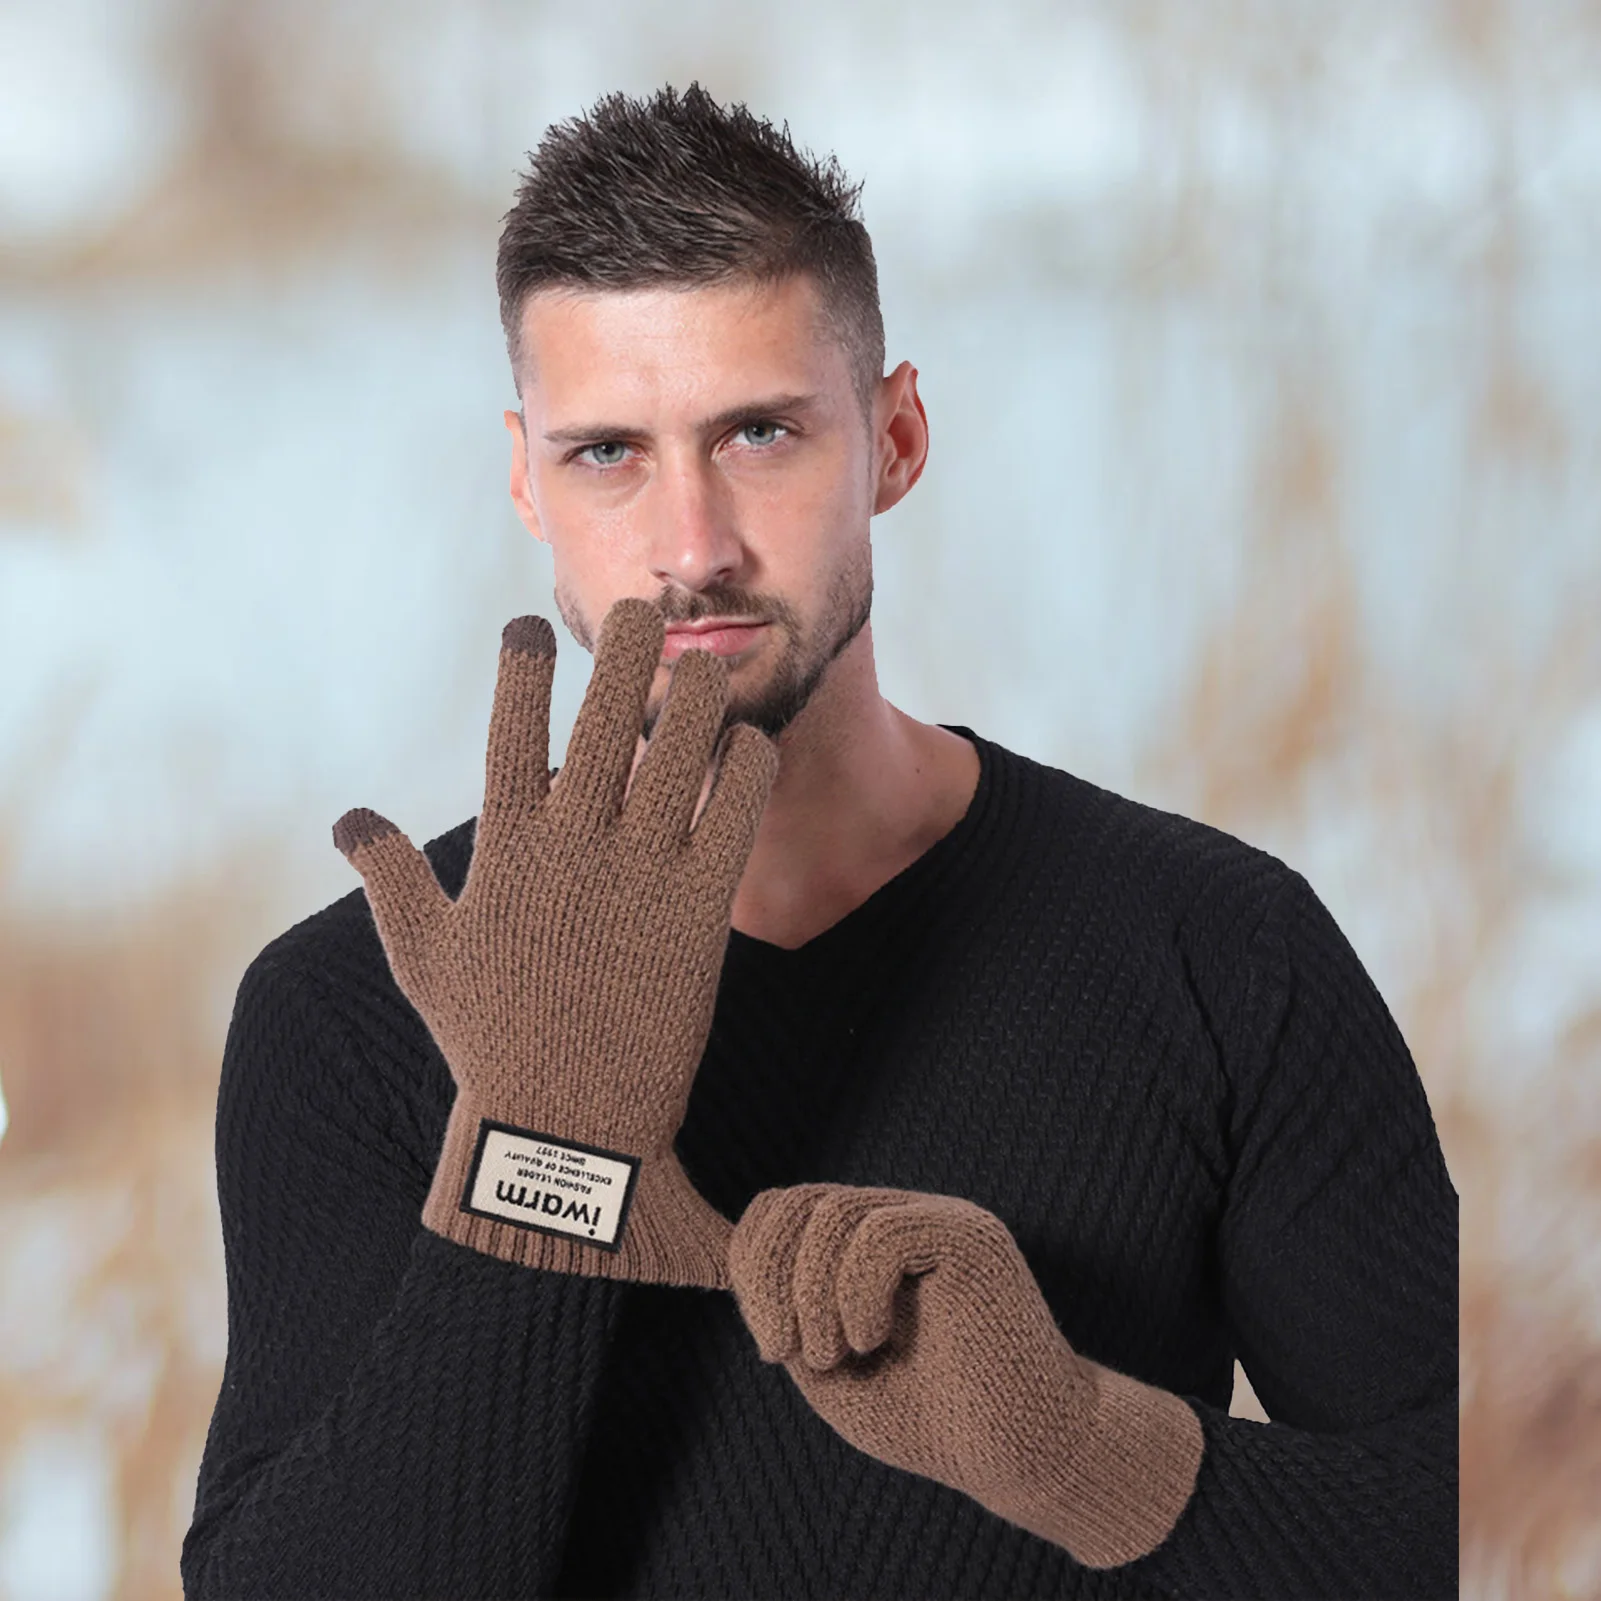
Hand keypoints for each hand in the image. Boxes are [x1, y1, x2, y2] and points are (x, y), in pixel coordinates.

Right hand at [334, 599, 777, 1287]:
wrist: (566, 1136)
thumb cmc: (490, 1043)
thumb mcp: (423, 957)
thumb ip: (389, 877)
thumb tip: (347, 818)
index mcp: (505, 851)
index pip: (508, 734)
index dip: (520, 673)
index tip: (527, 625)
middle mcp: (573, 848)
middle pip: (601, 722)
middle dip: (620, 653)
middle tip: (641, 607)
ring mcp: (640, 875)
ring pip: (674, 753)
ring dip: (695, 698)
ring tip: (708, 661)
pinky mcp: (700, 913)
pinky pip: (731, 816)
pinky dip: (744, 770)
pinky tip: (751, 743)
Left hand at [729, 1183, 1204, 1567]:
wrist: (1019, 1457)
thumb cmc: (927, 1420)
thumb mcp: (828, 1364)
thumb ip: (785, 1308)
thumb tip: (737, 1252)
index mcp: (869, 1241)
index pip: (784, 1208)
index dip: (753, 1266)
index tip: (773, 1349)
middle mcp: (904, 1215)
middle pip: (799, 1201)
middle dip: (769, 1279)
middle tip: (786, 1353)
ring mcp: (939, 1219)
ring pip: (833, 1212)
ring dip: (811, 1296)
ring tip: (838, 1358)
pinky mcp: (969, 1237)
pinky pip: (882, 1233)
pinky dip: (856, 1293)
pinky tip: (874, 1340)